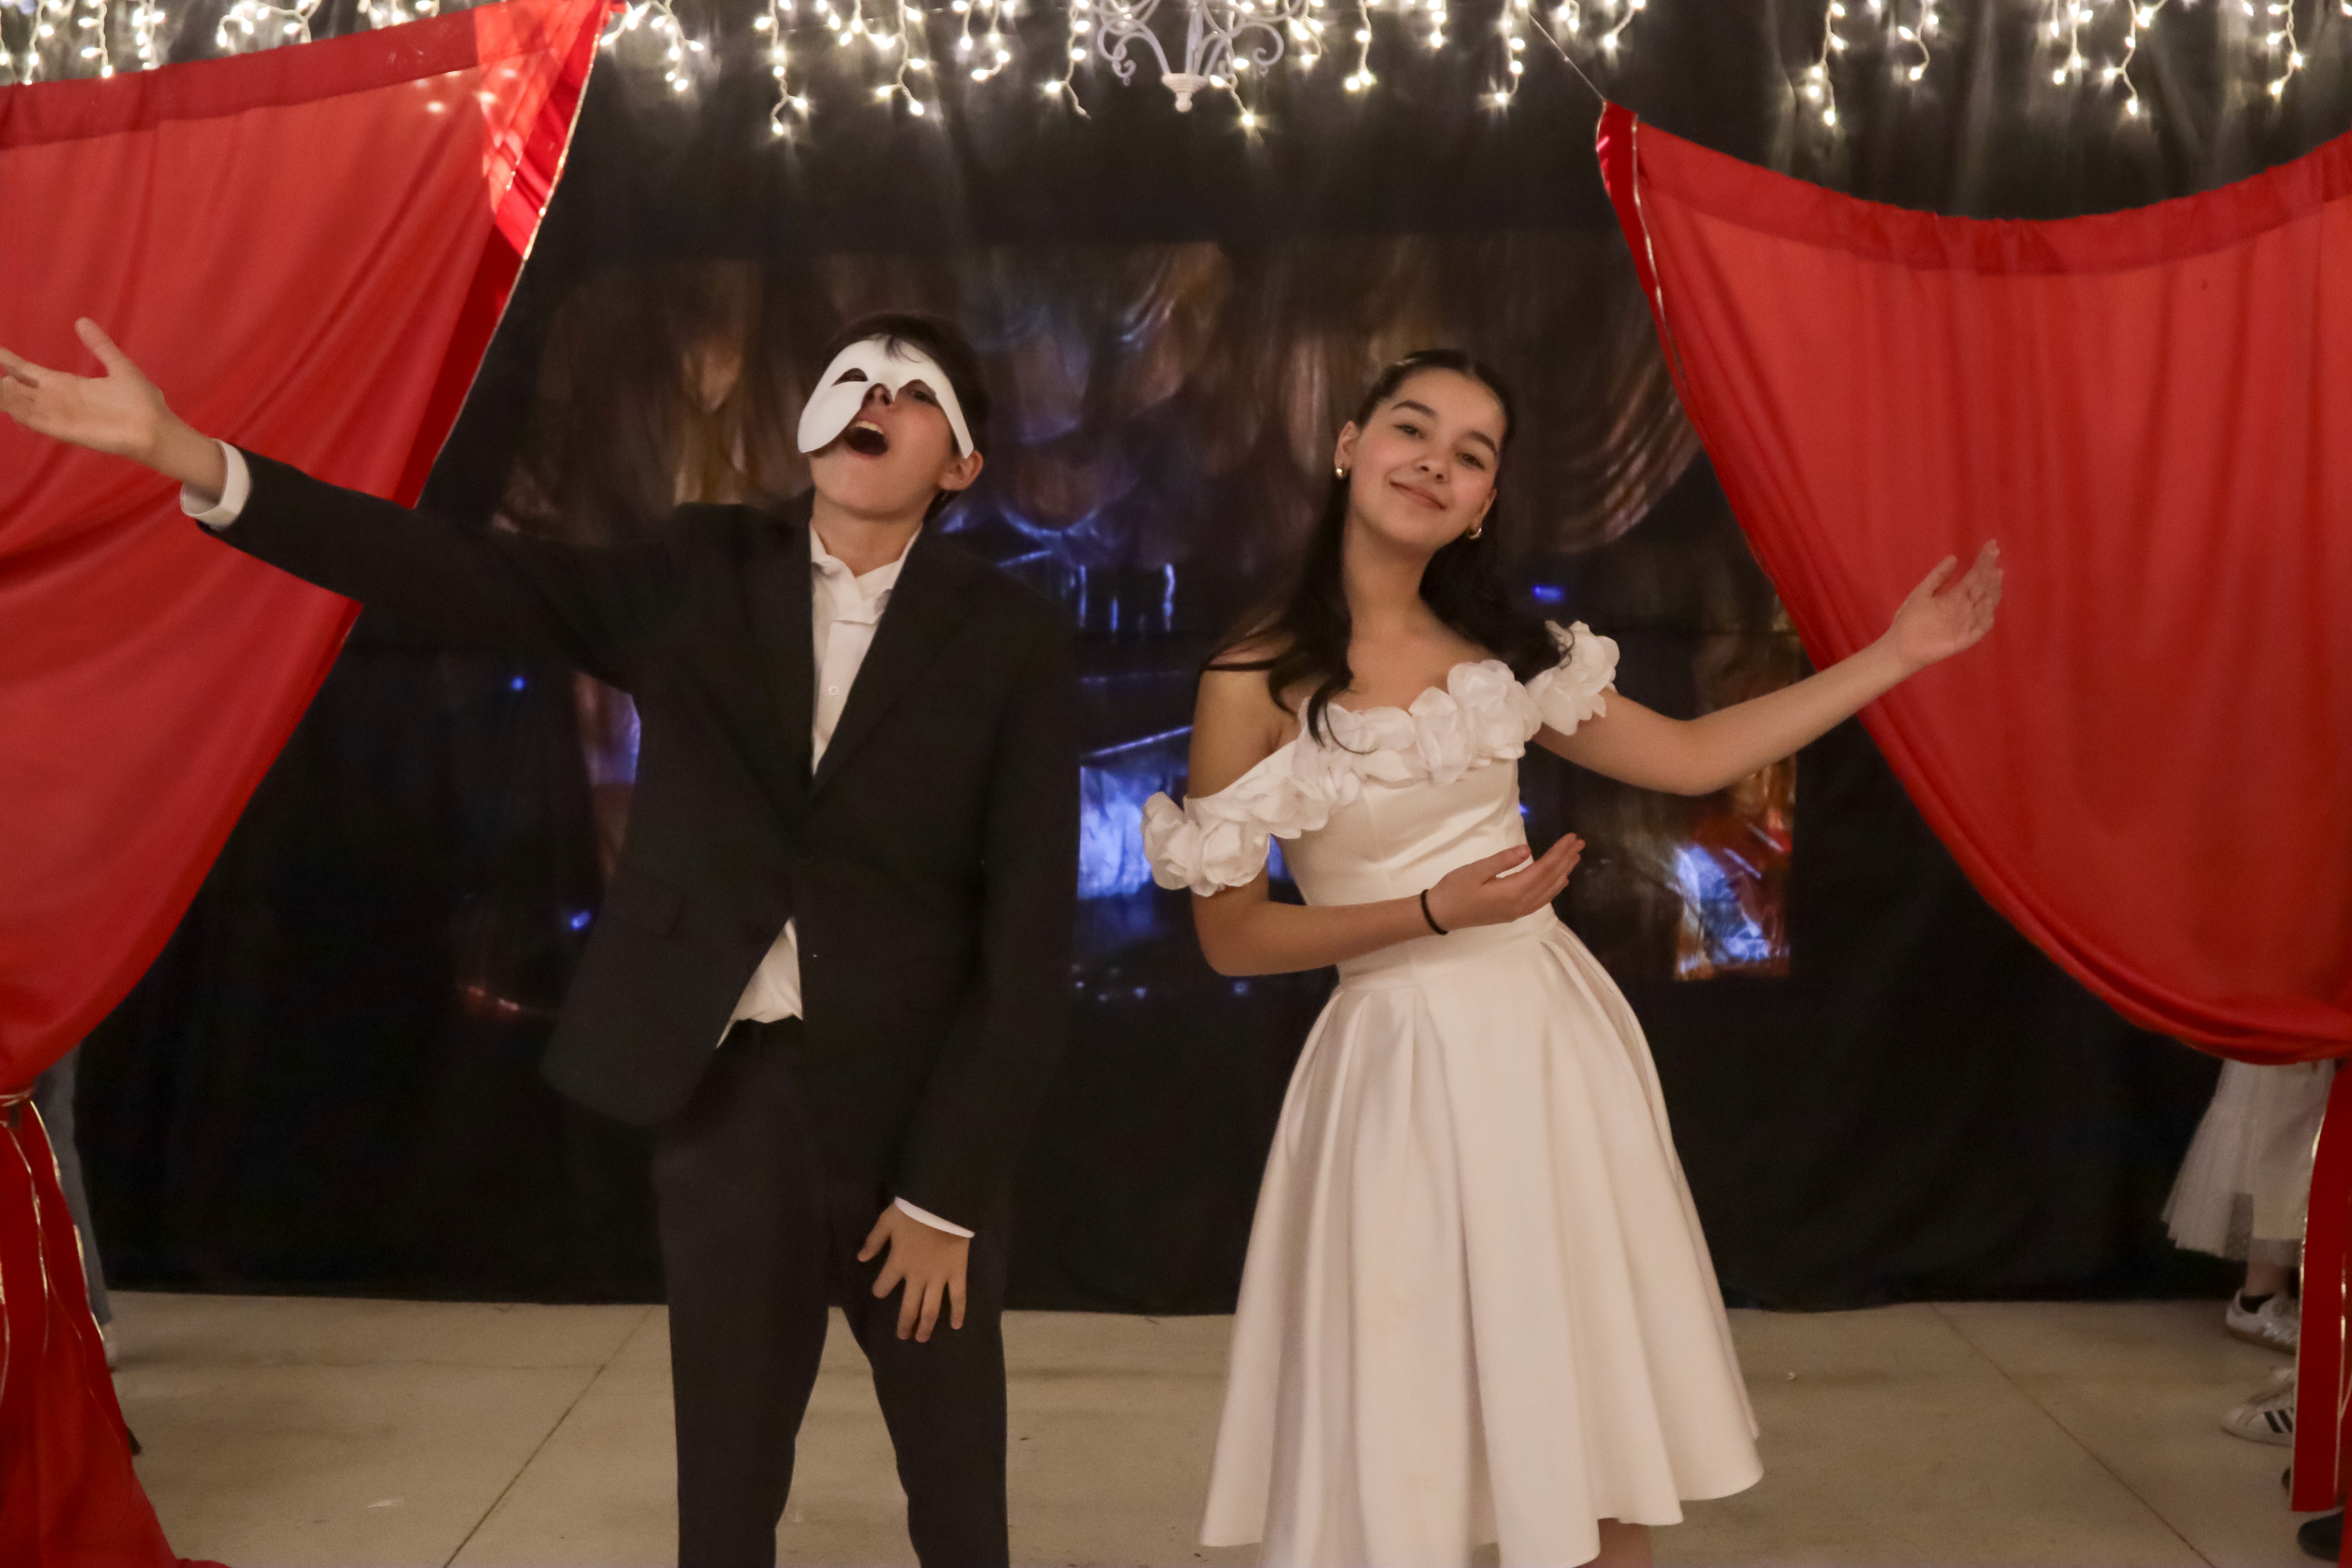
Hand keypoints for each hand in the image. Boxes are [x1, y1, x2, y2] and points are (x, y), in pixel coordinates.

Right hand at [0, 319, 175, 463]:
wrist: (157, 428)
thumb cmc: (142, 401)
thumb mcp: (119, 366)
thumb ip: (100, 346)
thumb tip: (81, 321)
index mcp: (68, 385)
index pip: (29, 372)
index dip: (10, 362)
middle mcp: (58, 400)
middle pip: (19, 388)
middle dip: (1, 381)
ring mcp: (61, 416)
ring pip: (21, 403)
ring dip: (5, 394)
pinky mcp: (67, 430)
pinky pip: (36, 419)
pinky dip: (18, 408)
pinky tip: (5, 395)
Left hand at [858, 1203, 969, 1342]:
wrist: (943, 1204)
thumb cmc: (914, 1211)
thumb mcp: (887, 1221)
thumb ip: (874, 1241)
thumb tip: (860, 1258)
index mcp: (898, 1263)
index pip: (883, 1285)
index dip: (879, 1289)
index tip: (879, 1291)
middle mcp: (916, 1276)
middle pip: (908, 1307)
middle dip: (905, 1324)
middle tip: (903, 1336)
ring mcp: (938, 1277)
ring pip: (931, 1308)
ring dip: (926, 1326)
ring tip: (922, 1339)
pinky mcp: (957, 1273)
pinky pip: (958, 1297)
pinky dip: (958, 1312)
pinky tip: (956, 1326)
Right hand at [1423, 834, 1582, 933]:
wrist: (1440, 914)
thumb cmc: (1455, 889)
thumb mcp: (1475, 870)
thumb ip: (1503, 861)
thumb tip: (1528, 850)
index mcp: (1512, 892)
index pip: (1542, 869)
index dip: (1559, 853)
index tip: (1571, 837)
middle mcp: (1520, 904)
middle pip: (1549, 880)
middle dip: (1566, 860)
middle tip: (1580, 843)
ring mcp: (1518, 911)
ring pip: (1548, 891)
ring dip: (1563, 872)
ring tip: (1575, 857)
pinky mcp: (1513, 913)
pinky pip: (1541, 900)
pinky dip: (1554, 888)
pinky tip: (1560, 880)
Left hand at [1882, 542, 2002, 672]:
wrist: (1900, 646)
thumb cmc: (1910, 619)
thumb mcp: (1922, 592)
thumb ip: (1938, 577)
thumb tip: (1953, 557)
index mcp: (1956, 596)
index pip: (1975, 575)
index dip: (1984, 561)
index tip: (1992, 545)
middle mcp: (1965, 607)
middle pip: (1983, 587)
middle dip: (1990, 572)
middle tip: (1995, 555)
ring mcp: (1967, 623)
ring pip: (1985, 605)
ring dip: (1992, 590)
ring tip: (1995, 574)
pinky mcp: (1965, 639)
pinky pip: (1980, 627)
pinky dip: (1985, 616)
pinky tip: (1987, 602)